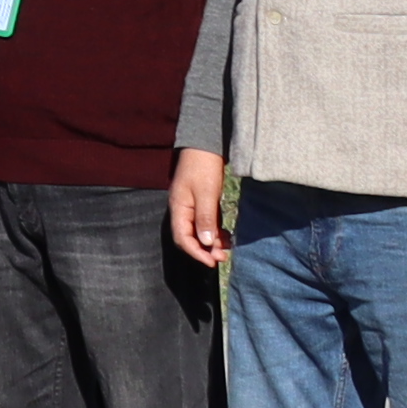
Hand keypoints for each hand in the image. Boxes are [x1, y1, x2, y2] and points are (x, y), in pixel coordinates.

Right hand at [169, 146, 231, 268]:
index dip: (196, 252)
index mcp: (179, 208)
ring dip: (212, 243)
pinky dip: (215, 232)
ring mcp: (192, 206)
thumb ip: (205, 218)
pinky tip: (226, 237)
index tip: (211, 262)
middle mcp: (182, 210)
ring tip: (227, 249)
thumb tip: (207, 242)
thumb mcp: (206, 193)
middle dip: (205, 250)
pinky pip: (206, 223)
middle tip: (223, 258)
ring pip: (199, 231)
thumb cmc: (203, 167)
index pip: (182, 238)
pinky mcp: (202, 203)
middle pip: (189, 237)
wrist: (205, 145)